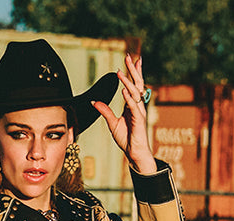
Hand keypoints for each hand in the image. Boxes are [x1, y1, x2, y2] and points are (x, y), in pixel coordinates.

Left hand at [92, 52, 157, 175]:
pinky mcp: (139, 120)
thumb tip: (94, 102)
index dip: (133, 72)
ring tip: (121, 71)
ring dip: (128, 81)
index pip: (134, 85)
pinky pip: (134, 106)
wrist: (133, 152)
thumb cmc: (126, 138)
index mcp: (132, 104)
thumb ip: (105, 111)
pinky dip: (129, 98)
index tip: (132, 59)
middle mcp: (138, 105)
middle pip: (137, 83)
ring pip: (135, 92)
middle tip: (130, 56)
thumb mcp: (112, 123)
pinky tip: (124, 90)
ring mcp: (139, 111)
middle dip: (133, 70)